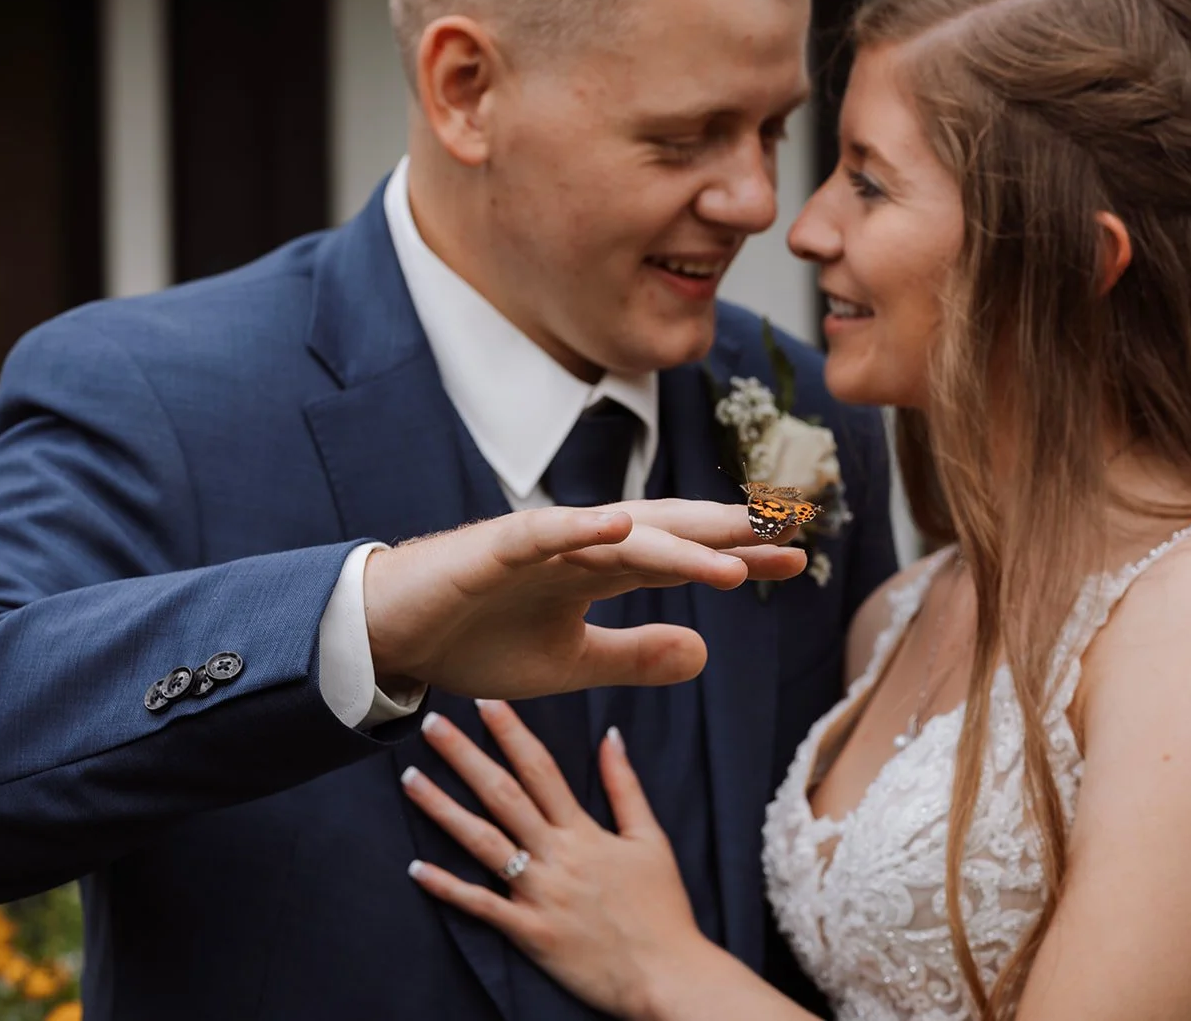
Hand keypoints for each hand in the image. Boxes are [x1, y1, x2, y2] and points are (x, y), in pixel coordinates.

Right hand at [364, 500, 804, 698]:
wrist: (391, 637)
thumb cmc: (475, 640)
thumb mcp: (570, 665)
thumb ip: (635, 656)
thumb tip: (706, 653)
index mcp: (600, 572)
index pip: (684, 558)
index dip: (739, 556)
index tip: (799, 560)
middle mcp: (581, 547)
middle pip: (669, 534)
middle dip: (730, 534)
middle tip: (794, 531)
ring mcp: (541, 544)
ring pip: (621, 534)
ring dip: (679, 544)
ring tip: (738, 555)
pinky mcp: (493, 548)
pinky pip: (543, 533)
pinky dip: (580, 528)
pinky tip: (623, 526)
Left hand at [402, 702, 711, 1019]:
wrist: (668, 974)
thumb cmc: (663, 908)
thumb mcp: (650, 839)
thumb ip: (625, 786)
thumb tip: (610, 735)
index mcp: (584, 831)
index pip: (540, 769)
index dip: (511, 732)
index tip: (485, 702)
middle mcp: (557, 856)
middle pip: (503, 795)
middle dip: (465, 756)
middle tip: (431, 726)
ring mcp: (539, 895)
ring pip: (483, 843)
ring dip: (443, 810)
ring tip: (410, 780)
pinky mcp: (529, 933)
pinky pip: (481, 906)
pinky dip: (447, 887)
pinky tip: (416, 867)